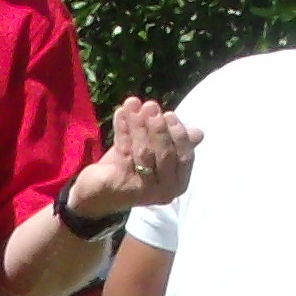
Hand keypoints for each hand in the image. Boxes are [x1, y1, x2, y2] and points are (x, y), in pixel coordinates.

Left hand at [66, 95, 198, 222]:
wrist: (97, 192)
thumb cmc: (132, 168)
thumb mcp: (156, 152)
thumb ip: (175, 142)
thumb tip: (198, 133)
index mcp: (178, 183)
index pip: (185, 157)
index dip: (179, 134)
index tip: (169, 114)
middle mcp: (164, 191)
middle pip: (165, 155)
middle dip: (158, 127)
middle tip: (151, 105)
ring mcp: (143, 191)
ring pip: (144, 153)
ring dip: (139, 125)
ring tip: (133, 103)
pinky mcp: (120, 185)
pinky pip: (124, 151)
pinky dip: (122, 129)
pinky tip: (120, 112)